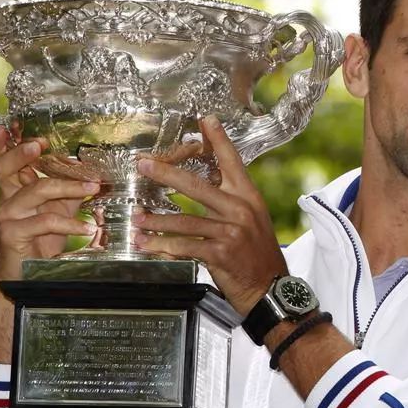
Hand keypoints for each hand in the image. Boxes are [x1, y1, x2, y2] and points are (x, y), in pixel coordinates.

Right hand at [0, 125, 98, 281]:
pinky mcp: (12, 234)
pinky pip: (44, 221)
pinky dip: (70, 223)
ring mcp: (8, 216)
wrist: (28, 279)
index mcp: (16, 189)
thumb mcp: (58, 210)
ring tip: (93, 188)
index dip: (3, 143)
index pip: (3, 160)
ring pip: (36, 191)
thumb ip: (68, 191)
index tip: (11, 125)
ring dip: (69, 187)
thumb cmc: (43, 241)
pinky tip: (88, 228)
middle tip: (40, 144)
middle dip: (22, 153)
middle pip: (5, 167)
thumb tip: (92, 173)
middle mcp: (7, 198)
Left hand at [134, 115, 286, 316]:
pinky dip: (162, 246)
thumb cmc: (257, 254)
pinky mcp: (220, 253)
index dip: (218, 139)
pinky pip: (185, 246)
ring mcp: (230, 231)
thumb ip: (230, 201)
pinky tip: (146, 244)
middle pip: (197, 185)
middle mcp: (240, 210)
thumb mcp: (252, 220)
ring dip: (155, 219)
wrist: (270, 287)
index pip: (232, 161)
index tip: (204, 120)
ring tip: (136, 217)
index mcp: (248, 197)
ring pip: (184, 219)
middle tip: (144, 165)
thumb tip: (204, 184)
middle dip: (166, 173)